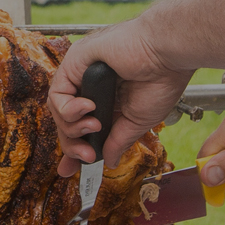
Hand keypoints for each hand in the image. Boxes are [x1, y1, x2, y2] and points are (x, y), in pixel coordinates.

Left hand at [49, 19, 194, 176]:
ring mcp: (81, 74)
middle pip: (66, 122)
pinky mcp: (74, 61)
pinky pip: (57, 93)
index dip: (74, 149)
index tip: (71, 169)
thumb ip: (118, 141)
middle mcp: (91, 86)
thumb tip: (110, 161)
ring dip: (72, 127)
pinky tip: (87, 109)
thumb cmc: (162, 79)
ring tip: (94, 127)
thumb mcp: (137, 122)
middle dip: (72, 144)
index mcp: (108, 99)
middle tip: (87, 156)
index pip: (80, 127)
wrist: (167, 55)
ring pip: (58, 110)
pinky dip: (67, 108)